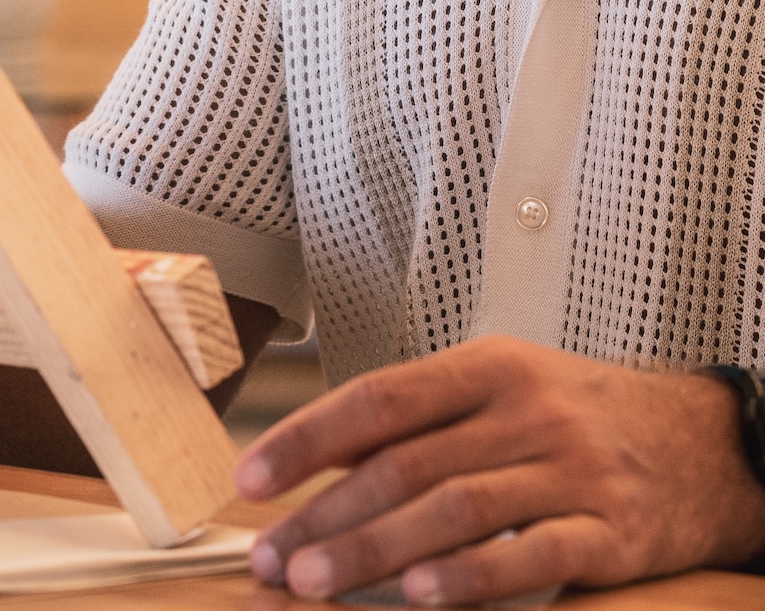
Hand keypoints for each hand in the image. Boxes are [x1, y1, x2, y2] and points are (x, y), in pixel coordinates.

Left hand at [235, 335, 764, 602]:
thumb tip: (326, 461)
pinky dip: (471, 576)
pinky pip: (530, 554)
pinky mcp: (609, 532)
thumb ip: (428, 419)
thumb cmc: (578, 413)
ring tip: (314, 583)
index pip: (378, 399)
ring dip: (374, 550)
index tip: (252, 479)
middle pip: (405, 463)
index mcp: (486, 367)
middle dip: (326, 514)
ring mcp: (568, 470)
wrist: (702, 441)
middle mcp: (524, 411)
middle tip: (271, 558)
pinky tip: (419, 597)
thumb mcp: (504, 387)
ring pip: (454, 508)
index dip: (309, 439)